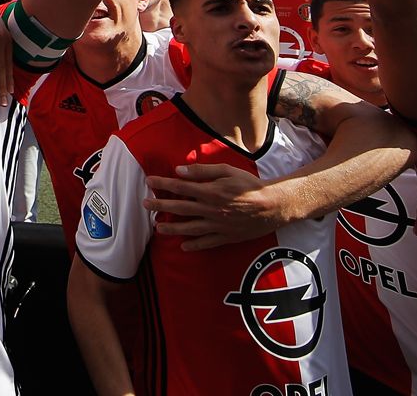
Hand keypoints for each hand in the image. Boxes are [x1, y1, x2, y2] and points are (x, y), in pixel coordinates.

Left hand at [144, 164, 293, 249]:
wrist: (273, 206)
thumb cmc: (250, 184)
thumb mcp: (227, 171)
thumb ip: (202, 170)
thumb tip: (179, 170)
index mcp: (209, 191)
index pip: (180, 187)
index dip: (162, 184)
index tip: (149, 182)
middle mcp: (209, 210)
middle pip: (179, 208)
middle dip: (160, 206)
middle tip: (144, 205)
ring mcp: (216, 225)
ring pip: (189, 228)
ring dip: (171, 228)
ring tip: (158, 228)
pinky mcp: (225, 237)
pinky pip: (206, 243)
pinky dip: (194, 245)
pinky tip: (183, 246)